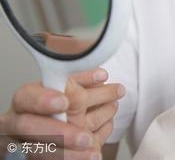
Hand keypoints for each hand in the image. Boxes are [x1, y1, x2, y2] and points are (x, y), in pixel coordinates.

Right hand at [0, 68, 124, 159]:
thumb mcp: (64, 89)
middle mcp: (19, 121)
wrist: (46, 128)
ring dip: (68, 152)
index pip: (25, 97)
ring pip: (38, 149)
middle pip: (29, 126)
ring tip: (93, 149)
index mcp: (24, 100)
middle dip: (59, 132)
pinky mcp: (32, 156)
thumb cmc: (56, 104)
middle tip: (85, 137)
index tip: (65, 102)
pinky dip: (72, 158)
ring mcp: (24, 141)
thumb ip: (79, 81)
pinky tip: (92, 154)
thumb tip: (101, 76)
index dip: (43, 100)